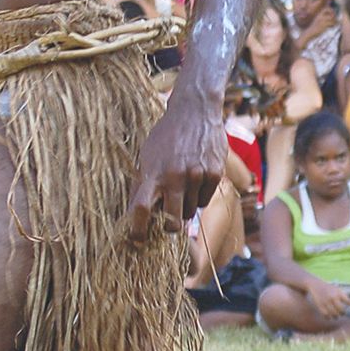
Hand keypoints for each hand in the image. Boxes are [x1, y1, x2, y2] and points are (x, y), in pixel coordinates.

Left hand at [128, 89, 227, 238]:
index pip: (140, 209)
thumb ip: (142, 183)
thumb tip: (134, 213)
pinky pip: (204, 201)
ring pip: (191, 213)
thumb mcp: (147, 156)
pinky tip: (196, 180)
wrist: (195, 111)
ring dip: (185, 209)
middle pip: (172, 221)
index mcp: (153, 173)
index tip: (137, 239)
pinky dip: (199, 198)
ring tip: (182, 190)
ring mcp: (196, 176)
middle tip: (168, 223)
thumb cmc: (167, 135)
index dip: (137, 230)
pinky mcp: (214, 174)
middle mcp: (174, 177)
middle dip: (169, 228)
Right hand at [305, 279, 349, 318]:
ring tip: (336, 316)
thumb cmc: (329, 289)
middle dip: (343, 313)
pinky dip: (329, 317)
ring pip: (334, 314)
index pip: (348, 300)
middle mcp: (333, 297)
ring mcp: (326, 302)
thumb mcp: (337, 289)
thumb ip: (344, 297)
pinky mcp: (320, 305)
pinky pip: (326, 315)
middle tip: (343, 313)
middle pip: (341, 310)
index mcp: (338, 293)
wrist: (316, 285)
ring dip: (336, 316)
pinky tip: (330, 316)